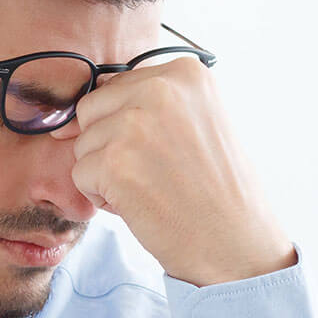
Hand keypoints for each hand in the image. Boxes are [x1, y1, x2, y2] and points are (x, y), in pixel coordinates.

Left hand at [50, 56, 296, 285]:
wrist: (237, 244)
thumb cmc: (218, 191)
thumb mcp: (199, 122)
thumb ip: (153, 101)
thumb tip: (91, 93)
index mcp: (185, 73)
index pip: (118, 86)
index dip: (127, 127)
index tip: (161, 153)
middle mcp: (160, 88)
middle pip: (92, 110)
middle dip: (109, 146)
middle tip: (154, 173)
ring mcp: (135, 124)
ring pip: (83, 144)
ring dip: (106, 174)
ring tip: (153, 190)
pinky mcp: (114, 162)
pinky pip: (80, 175)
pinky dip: (103, 198)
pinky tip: (142, 205)